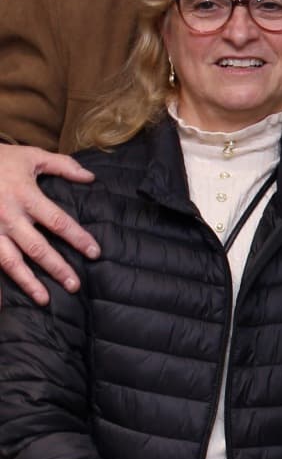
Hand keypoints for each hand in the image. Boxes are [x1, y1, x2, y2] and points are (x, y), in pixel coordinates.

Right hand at [0, 143, 97, 304]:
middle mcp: (8, 216)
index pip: (58, 222)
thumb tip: (91, 178)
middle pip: (37, 247)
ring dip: (27, 282)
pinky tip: (2, 302)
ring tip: (44, 299)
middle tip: (75, 286)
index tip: (95, 253)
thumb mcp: (30, 156)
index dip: (77, 238)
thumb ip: (62, 166)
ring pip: (10, 260)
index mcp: (25, 196)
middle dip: (57, 268)